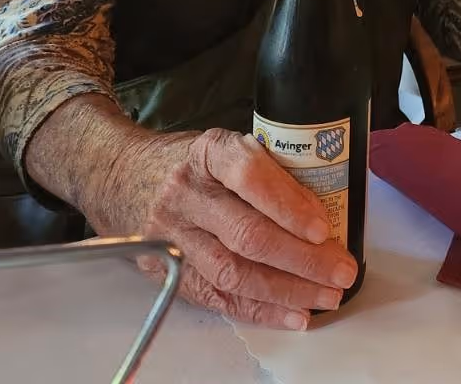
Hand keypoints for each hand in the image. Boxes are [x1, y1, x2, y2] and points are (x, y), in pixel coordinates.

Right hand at [95, 128, 357, 329]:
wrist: (120, 175)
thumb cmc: (189, 162)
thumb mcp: (224, 146)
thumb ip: (267, 168)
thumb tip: (327, 204)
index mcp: (207, 152)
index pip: (250, 176)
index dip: (289, 204)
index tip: (323, 228)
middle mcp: (186, 194)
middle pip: (247, 233)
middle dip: (302, 258)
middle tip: (340, 270)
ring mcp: (172, 235)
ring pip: (234, 272)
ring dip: (286, 290)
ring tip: (324, 297)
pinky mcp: (167, 269)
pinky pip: (217, 297)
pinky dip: (259, 309)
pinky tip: (292, 314)